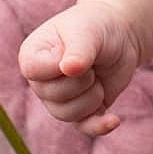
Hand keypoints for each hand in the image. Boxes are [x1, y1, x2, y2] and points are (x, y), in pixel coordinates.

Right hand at [18, 0, 146, 135]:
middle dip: (82, 80)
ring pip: (69, 115)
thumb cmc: (97, 26)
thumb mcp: (88, 31)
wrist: (121, 34)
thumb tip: (69, 69)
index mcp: (32, 56)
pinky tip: (114, 119)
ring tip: (97, 73)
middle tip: (91, 61)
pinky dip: (100, 126)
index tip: (72, 48)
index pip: (33, 71)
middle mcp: (41, 81)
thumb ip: (78, 49)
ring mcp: (59, 99)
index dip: (59, 65)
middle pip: (54, 97)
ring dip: (93, 95)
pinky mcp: (82, 111)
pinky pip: (85, 127)